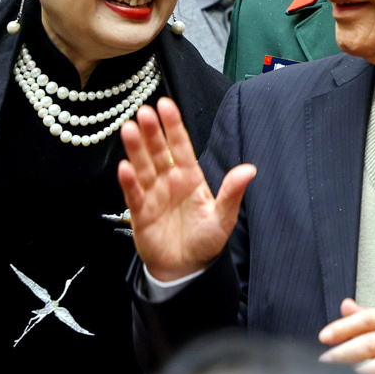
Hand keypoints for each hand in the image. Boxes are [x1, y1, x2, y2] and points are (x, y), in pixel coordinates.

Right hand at [118, 98, 255, 281]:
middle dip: (152, 132)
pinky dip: (128, 181)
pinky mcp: (140, 212)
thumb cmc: (205, 240)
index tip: (166, 105)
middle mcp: (169, 181)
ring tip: (129, 129)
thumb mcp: (223, 217)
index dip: (173, 126)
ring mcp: (153, 194)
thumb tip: (249, 169)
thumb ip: (232, 193)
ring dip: (136, 149)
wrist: (186, 268)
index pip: (180, 146)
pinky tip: (124, 167)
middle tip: (145, 112)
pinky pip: (133, 194)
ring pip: (143, 167)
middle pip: (158, 152)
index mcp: (190, 177)